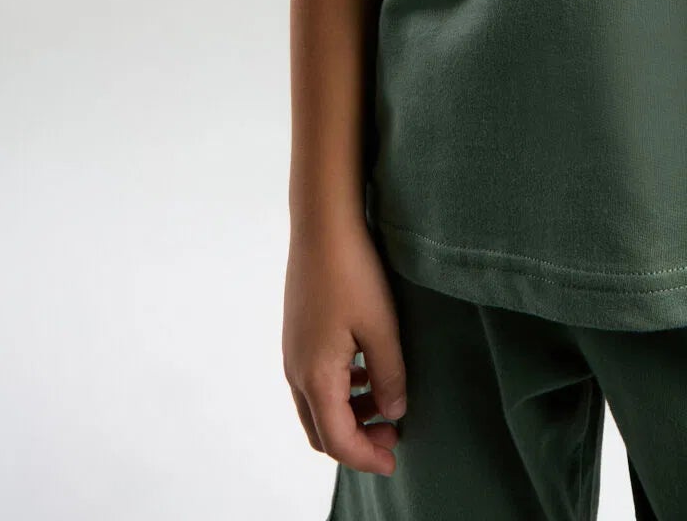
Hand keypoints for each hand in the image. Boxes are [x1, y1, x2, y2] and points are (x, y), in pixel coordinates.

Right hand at [282, 220, 408, 475]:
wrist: (321, 225)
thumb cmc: (353, 273)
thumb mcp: (382, 327)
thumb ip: (389, 376)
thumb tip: (393, 412)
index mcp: (315, 377)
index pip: (338, 440)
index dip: (366, 458)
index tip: (394, 461)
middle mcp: (295, 371)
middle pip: (320, 431)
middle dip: (356, 442)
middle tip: (392, 436)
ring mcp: (292, 352)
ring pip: (315, 406)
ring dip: (347, 416)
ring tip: (384, 403)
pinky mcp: (296, 334)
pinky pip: (313, 381)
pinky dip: (338, 392)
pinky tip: (365, 372)